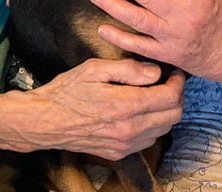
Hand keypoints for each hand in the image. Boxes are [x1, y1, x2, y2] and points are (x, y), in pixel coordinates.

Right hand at [0, 58, 183, 159]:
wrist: (44, 121)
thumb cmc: (67, 90)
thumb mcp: (94, 68)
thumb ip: (128, 69)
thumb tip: (155, 72)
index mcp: (124, 106)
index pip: (169, 97)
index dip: (177, 82)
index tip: (174, 71)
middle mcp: (128, 130)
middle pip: (173, 116)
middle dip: (175, 95)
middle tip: (168, 80)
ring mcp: (124, 145)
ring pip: (163, 129)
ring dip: (165, 111)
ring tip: (154, 93)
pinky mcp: (118, 153)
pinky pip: (148, 139)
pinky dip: (153, 124)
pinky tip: (140, 109)